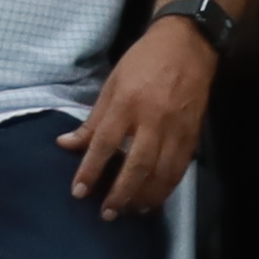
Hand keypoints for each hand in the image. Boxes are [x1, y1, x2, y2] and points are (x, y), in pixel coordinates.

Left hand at [65, 14, 211, 218]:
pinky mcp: (192, 135)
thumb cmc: (144, 61)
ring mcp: (176, 129)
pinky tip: (153, 200)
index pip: (105, 142)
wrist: (188, 45)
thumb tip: (66, 144)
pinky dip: (166, 189)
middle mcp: (153, 119)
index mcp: (128, 102)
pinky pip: (179, 170)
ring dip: (144, 197)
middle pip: (137, 165)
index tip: (79, 192)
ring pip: (161, 173)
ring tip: (129, 211)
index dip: (90, 169)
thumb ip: (92, 119)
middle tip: (106, 213)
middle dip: (120, 194)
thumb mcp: (112, 83)